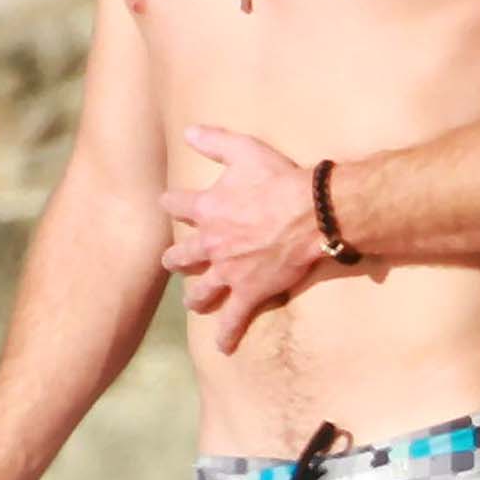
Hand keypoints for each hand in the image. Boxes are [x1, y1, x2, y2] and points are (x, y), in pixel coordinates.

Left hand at [161, 126, 328, 353]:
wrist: (312, 213)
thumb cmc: (281, 180)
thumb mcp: (246, 151)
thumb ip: (214, 141)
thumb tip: (188, 131)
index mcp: (207, 209)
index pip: (175, 205)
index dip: (171, 203)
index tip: (168, 203)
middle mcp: (211, 244)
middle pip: (181, 257)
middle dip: (176, 259)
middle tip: (174, 262)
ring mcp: (229, 271)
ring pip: (201, 291)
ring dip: (195, 298)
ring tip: (193, 303)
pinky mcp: (250, 292)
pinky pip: (234, 318)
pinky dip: (227, 334)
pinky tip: (223, 347)